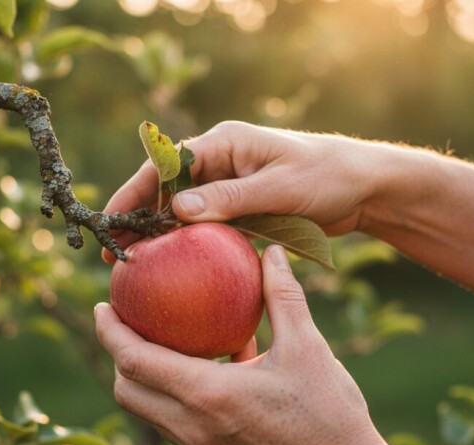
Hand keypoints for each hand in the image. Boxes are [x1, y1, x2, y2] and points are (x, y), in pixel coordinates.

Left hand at [94, 245, 435, 444]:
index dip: (110, 332)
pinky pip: (173, 423)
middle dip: (117, 355)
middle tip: (125, 321)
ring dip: (141, 376)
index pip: (134, 361)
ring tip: (158, 341)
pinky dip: (170, 394)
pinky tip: (203, 369)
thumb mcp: (309, 348)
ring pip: (147, 411)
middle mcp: (193, 427)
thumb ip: (283, 295)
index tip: (103, 306)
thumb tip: (270, 251)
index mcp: (209, 395)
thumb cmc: (331, 415)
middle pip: (127, 391)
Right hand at [103, 121, 384, 257]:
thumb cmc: (326, 177)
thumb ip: (231, 197)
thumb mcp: (279, 187)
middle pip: (165, 191)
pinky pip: (207, 227)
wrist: (364, 187)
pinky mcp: (241, 208)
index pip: (165, 165)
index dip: (133, 192)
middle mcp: (220, 161)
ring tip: (133, 267)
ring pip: (182, 212)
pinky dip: (189, 246)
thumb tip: (177, 209)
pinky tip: (174, 271)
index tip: (110, 220)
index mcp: (223, 143)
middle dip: (137, 219)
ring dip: (159, 237)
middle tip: (111, 255)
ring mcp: (229, 186)